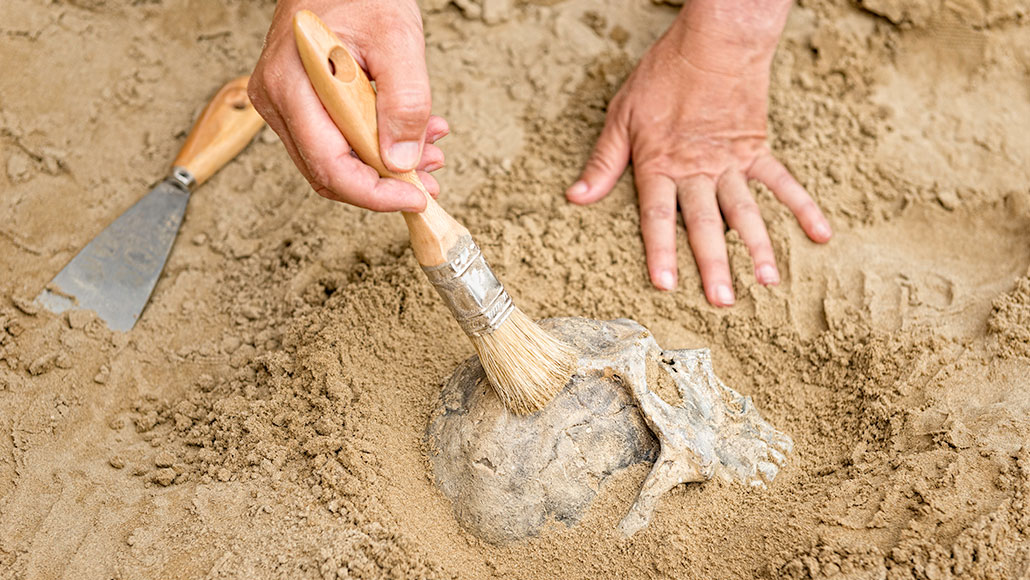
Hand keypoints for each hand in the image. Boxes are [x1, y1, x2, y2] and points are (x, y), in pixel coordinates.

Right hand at [249, 0, 447, 211]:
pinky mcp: (298, 104)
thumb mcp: (398, 40)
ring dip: (384, 166)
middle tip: (428, 179)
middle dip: (383, 185)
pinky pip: (334, 141)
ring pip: (333, 161)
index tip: (415, 196)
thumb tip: (401, 162)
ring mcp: (283, 103)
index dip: (374, 194)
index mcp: (292, 85)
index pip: (329, 166)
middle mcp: (277, 99)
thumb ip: (404, 101)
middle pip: (329, 172)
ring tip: (428, 150)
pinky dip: (375, 146)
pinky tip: (409, 135)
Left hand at [567, 1, 831, 306]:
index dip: (661, 251)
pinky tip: (821, 234)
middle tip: (723, 302)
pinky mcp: (757, 149)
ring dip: (758, 247)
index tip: (667, 285)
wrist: (715, 42)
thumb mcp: (621, 115)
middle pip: (707, 223)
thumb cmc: (663, 76)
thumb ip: (604, 161)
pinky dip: (803, 207)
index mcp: (660, 164)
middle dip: (714, 264)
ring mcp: (731, 162)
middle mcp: (697, 170)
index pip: (659, 216)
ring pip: (746, 211)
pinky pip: (783, 182)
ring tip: (768, 282)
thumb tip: (576, 197)